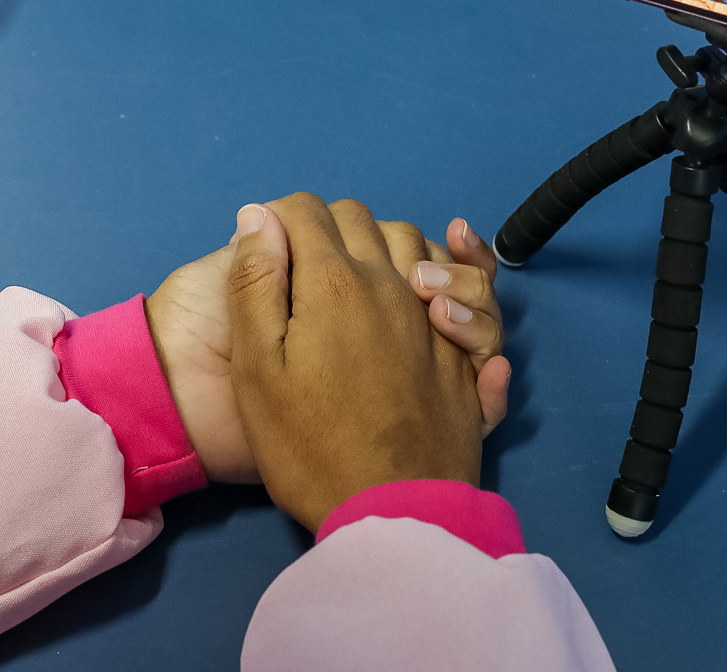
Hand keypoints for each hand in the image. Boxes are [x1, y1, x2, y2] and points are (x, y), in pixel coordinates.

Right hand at [145, 208, 507, 482]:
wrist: (393, 514)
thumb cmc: (308, 446)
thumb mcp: (257, 369)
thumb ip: (255, 283)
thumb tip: (258, 215)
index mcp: (334, 282)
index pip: (307, 211)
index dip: (280, 217)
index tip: (265, 243)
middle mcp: (393, 284)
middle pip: (363, 220)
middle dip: (328, 226)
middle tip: (303, 262)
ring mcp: (436, 319)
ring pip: (419, 244)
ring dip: (388, 243)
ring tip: (364, 269)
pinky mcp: (466, 355)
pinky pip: (472, 292)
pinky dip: (460, 274)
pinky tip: (440, 290)